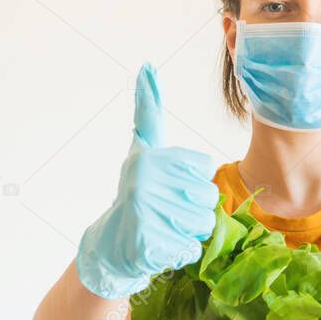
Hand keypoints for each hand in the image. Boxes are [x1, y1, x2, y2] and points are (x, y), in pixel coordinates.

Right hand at [75, 62, 219, 298]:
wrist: (112, 243)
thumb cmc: (136, 193)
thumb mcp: (143, 148)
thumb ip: (148, 110)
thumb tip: (147, 66)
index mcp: (151, 157)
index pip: (205, 168)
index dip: (193, 182)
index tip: (170, 186)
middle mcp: (145, 180)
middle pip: (208, 197)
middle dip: (193, 209)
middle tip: (167, 212)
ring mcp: (145, 211)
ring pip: (203, 223)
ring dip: (189, 231)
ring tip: (165, 228)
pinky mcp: (148, 242)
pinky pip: (191, 248)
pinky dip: (180, 253)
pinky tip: (161, 246)